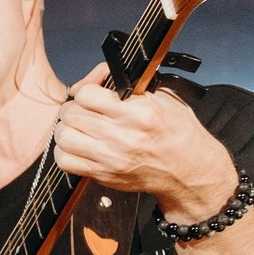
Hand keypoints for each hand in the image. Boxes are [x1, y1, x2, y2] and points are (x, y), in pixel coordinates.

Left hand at [52, 64, 237, 224]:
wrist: (189, 169)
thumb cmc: (176, 131)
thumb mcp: (160, 96)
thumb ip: (125, 82)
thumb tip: (90, 79)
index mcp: (138, 112)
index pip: (88, 94)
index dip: (86, 90)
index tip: (90, 94)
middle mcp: (123, 136)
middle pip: (72, 115)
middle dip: (73, 108)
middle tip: (81, 110)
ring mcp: (111, 158)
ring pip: (64, 138)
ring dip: (66, 129)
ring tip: (77, 127)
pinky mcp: (104, 175)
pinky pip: (65, 162)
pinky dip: (64, 151)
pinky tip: (77, 146)